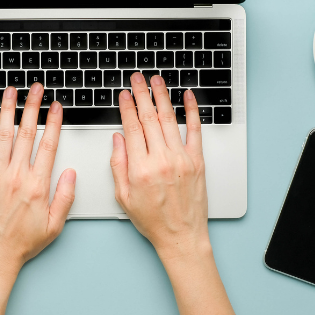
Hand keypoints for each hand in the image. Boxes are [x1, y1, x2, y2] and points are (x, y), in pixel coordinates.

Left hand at [0, 84, 75, 279]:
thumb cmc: (22, 243)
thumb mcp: (55, 225)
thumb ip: (65, 197)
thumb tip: (70, 173)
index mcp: (37, 185)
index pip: (48, 144)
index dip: (54, 122)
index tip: (56, 106)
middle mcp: (16, 176)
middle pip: (27, 133)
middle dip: (32, 106)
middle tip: (36, 89)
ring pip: (3, 135)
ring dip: (8, 110)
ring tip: (11, 91)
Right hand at [110, 72, 209, 260]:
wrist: (181, 236)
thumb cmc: (153, 220)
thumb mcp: (123, 197)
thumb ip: (118, 166)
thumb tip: (118, 139)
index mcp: (140, 169)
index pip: (132, 128)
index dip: (127, 108)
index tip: (124, 95)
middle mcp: (161, 160)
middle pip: (149, 118)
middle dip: (142, 94)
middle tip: (137, 78)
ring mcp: (181, 159)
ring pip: (169, 120)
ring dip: (162, 97)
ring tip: (156, 81)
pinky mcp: (197, 162)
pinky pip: (194, 131)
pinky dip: (191, 111)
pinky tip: (187, 97)